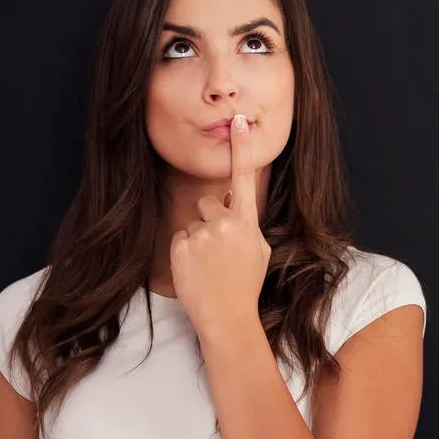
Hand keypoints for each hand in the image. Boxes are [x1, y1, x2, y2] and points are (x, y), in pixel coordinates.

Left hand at [171, 113, 271, 338]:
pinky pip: (180, 237)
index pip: (244, 178)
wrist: (227, 317)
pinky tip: (197, 270)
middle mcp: (224, 223)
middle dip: (211, 220)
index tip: (239, 121)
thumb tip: (228, 201)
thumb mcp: (258, 250)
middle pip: (209, 203)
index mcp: (247, 222)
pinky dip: (185, 252)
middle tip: (219, 252)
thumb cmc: (245, 285)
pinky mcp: (181, 246)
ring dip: (198, 239)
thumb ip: (245, 223)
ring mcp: (201, 234)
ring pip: (193, 223)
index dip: (242, 148)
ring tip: (209, 266)